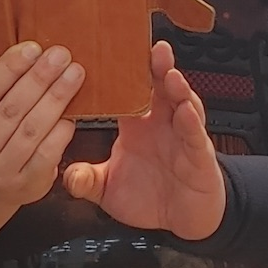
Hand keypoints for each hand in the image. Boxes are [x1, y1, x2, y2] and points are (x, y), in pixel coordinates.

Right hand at [0, 41, 84, 213]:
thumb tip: (29, 53)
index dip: (8, 68)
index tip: (32, 48)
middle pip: (10, 109)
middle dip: (39, 78)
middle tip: (60, 55)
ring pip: (31, 130)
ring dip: (56, 98)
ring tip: (73, 75)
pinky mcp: (25, 186)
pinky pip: (47, 154)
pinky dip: (61, 131)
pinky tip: (71, 114)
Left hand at [63, 42, 225, 239]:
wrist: (181, 219)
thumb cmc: (149, 196)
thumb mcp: (108, 190)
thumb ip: (87, 181)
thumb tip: (67, 176)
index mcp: (137, 125)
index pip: (128, 92)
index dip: (122, 73)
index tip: (110, 52)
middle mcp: (162, 124)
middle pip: (160, 88)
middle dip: (158, 67)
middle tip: (152, 48)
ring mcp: (183, 137)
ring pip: (183, 104)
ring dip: (177, 88)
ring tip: (170, 74)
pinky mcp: (199, 156)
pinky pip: (195, 136)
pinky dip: (191, 123)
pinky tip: (185, 111)